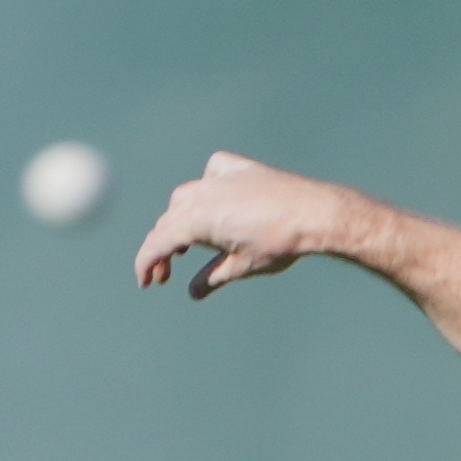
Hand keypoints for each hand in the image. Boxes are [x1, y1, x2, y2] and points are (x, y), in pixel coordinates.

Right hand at [134, 150, 351, 298]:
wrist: (315, 214)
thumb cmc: (279, 244)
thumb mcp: (241, 267)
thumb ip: (212, 278)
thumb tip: (194, 292)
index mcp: (195, 220)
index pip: (157, 243)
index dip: (146, 264)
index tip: (145, 283)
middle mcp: (200, 194)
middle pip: (168, 222)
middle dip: (163, 249)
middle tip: (167, 274)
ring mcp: (217, 178)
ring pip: (185, 198)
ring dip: (180, 220)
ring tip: (187, 244)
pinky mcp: (238, 168)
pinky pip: (212, 174)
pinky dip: (207, 188)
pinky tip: (216, 201)